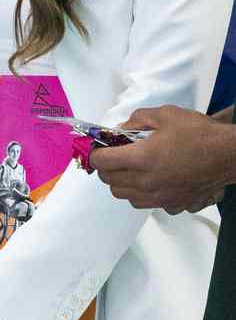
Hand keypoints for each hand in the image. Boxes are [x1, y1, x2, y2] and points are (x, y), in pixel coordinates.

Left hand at [90, 105, 234, 213]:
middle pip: (109, 181)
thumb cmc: (199, 134)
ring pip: (125, 195)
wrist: (229, 155)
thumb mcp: (164, 115)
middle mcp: (146, 182)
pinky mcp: (172, 204)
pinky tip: (150, 181)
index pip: (101, 162)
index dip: (96, 153)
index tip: (100, 148)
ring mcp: (159, 196)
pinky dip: (141, 194)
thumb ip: (135, 120)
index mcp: (140, 159)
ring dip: (121, 182)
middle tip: (115, 156)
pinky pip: (145, 203)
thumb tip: (119, 130)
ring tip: (131, 169)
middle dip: (107, 167)